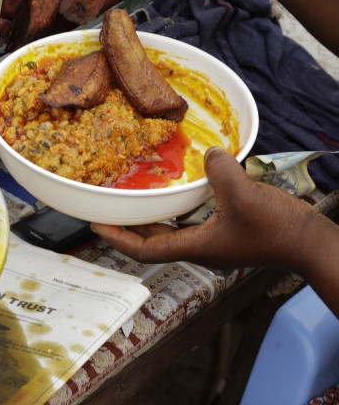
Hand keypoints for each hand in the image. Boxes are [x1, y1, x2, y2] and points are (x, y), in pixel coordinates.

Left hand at [91, 148, 320, 272]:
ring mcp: (216, 242)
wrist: (309, 242)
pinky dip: (180, 210)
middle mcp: (201, 249)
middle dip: (130, 227)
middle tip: (110, 209)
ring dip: (154, 219)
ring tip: (138, 198)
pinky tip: (182, 190)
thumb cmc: (275, 227)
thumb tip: (208, 153)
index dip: (118, 238)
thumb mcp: (241, 192)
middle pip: (155, 242)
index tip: (95, 225)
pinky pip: (193, 222)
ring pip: (174, 232)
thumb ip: (218, 169)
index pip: (145, 251)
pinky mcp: (230, 233)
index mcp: (197, 248)